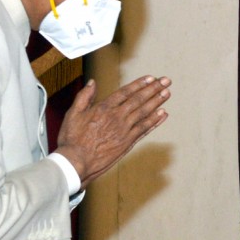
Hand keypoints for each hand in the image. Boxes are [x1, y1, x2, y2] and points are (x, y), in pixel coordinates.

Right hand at [55, 75, 170, 187]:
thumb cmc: (72, 139)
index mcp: (104, 108)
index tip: (151, 78)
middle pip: (139, 100)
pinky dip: (154, 121)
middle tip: (166, 80)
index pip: (126, 92)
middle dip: (154, 89)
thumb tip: (92, 83)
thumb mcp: (73, 113)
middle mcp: (117, 117)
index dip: (139, 84)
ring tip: (167, 93)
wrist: (76, 162)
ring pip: (144, 113)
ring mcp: (124, 130)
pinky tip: (163, 114)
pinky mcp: (127, 143)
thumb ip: (84, 96)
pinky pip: (144, 129)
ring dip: (157, 102)